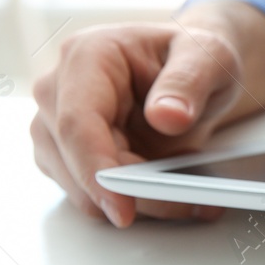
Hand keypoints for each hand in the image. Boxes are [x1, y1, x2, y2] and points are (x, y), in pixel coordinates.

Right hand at [30, 0, 264, 226]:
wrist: (193, 68)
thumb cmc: (195, 56)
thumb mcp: (208, 57)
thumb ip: (189, 82)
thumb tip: (166, 117)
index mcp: (88, 56)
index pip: (77, 122)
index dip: (96, 170)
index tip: (122, 208)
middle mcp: (59, 89)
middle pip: (74, 161)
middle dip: (128, 192)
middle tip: (188, 201)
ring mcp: (56, 124)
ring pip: (78, 185)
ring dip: (134, 199)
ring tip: (189, 189)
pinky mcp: (66, 153)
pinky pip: (90, 192)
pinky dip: (132, 201)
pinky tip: (170, 188)